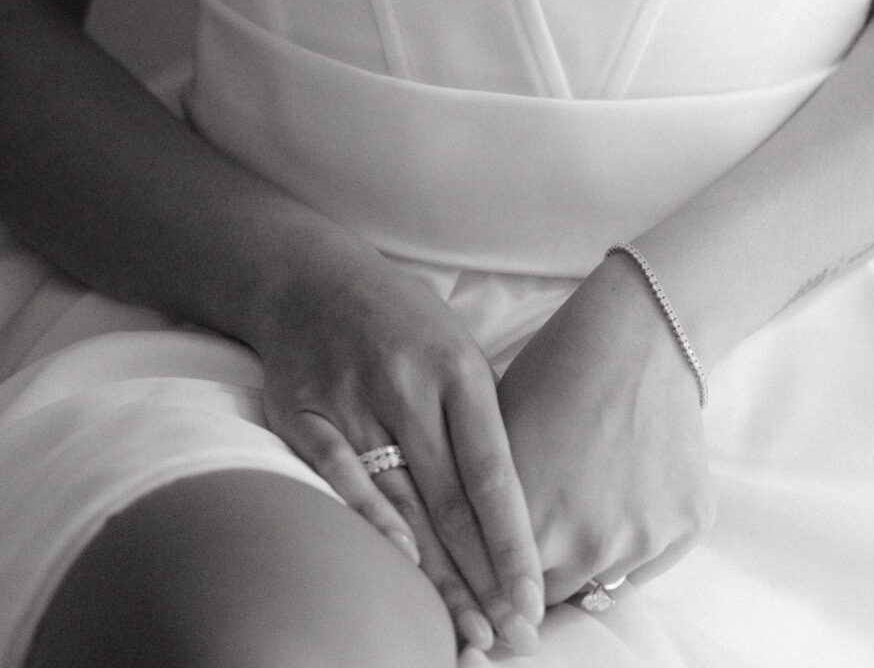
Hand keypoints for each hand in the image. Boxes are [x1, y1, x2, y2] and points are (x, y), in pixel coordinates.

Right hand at [252, 237, 543, 655]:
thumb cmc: (401, 321)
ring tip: (464, 634)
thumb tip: (517, 502)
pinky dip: (368, 525)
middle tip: (510, 640)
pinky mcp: (304, 416)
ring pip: (401, 505)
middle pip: (450, 502)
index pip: (494, 472)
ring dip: (434, 577)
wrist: (310, 277)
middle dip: (481, 579)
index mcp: (457, 370)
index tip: (534, 599)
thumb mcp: (458, 347)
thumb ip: (480, 418)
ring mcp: (353, 401)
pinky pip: (338, 480)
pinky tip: (397, 569)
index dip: (514, 541)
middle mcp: (408, 387)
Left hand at [497, 250, 712, 608]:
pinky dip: (641, 533)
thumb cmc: (556, 375)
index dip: (504, 577)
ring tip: (594, 493)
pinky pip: (654, 559)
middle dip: (549, 566)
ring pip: (607, 579)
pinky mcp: (688, 524)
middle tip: (555, 516)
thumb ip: (484, 515)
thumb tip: (470, 567)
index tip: (508, 567)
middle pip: (557, 593)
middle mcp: (588, 547)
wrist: (638, 332)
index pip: (506, 595)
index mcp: (530, 528)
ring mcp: (643, 539)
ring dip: (597, 552)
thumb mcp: (498, 441)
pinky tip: (631, 484)